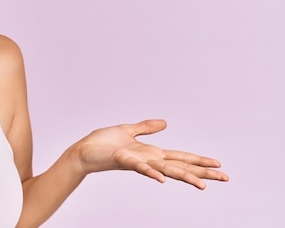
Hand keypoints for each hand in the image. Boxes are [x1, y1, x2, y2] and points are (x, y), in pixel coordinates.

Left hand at [74, 119, 228, 188]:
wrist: (83, 152)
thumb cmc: (103, 143)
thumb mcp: (127, 130)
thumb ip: (146, 127)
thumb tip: (165, 123)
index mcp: (151, 153)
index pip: (180, 157)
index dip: (199, 160)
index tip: (218, 165)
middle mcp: (148, 160)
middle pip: (180, 166)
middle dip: (202, 172)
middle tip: (226, 178)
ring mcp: (137, 162)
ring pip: (165, 170)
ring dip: (184, 177)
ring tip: (203, 185)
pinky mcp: (123, 160)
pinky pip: (139, 167)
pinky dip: (151, 172)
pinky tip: (161, 178)